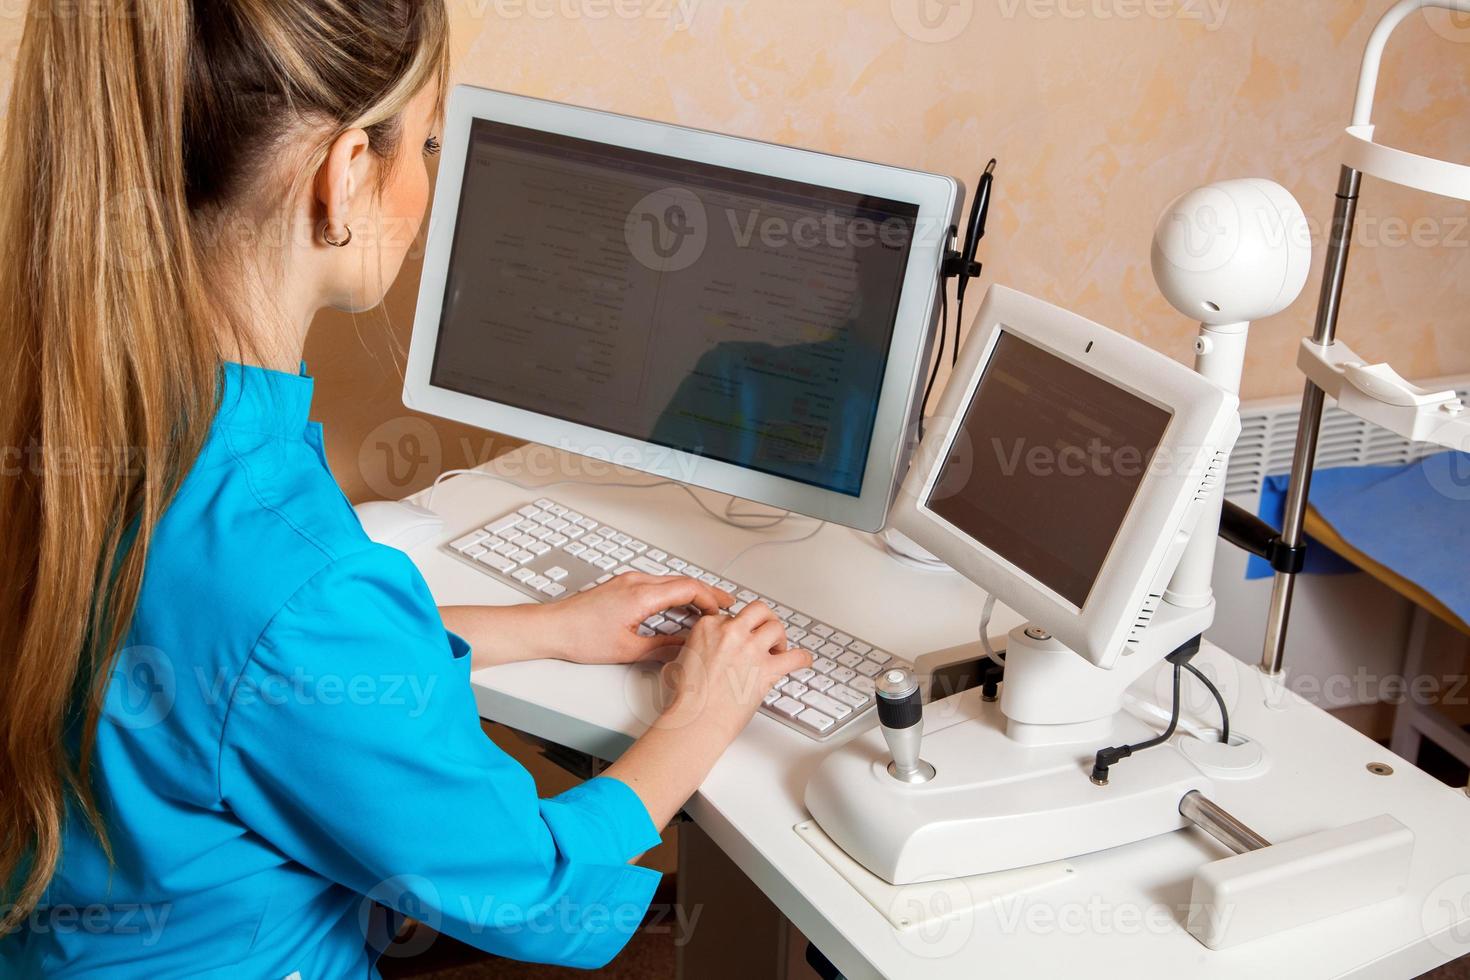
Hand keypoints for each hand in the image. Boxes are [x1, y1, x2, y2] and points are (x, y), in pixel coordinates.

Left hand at [546, 572, 734, 665]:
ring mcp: (627, 580)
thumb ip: (662, 648)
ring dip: (691, 592)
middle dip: (707, 592)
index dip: (710, 599)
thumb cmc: (580, 636)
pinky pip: (656, 583)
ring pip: (670, 581)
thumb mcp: (628, 650)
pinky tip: (678, 606)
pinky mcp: (621, 585)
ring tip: (706, 607)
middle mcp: (635, 581)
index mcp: (641, 595)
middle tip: (726, 605)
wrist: (552, 628)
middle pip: (682, 580)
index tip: (722, 611)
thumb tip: (684, 649)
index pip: (688, 588)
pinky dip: (674, 593)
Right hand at [656, 601, 813, 739]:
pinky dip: (802, 658)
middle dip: (765, 619)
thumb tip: (696, 655)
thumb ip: (690, 651)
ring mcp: (751, 649)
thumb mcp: (677, 662)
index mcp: (709, 626)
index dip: (738, 628)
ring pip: (777, 628)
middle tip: (766, 631)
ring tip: (778, 649)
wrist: (697, 720)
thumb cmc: (686, 698)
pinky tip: (802, 661)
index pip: (731, 616)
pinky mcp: (768, 669)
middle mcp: (732, 632)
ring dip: (780, 638)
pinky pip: (796, 657)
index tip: (741, 637)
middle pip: (758, 611)